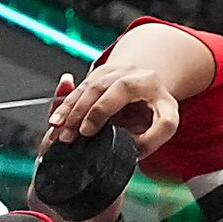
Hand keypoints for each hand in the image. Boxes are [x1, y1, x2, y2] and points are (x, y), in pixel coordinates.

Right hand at [41, 24, 215, 159]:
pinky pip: (78, 89)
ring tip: (58, 130)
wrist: (152, 84)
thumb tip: (133, 150)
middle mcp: (128, 72)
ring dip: (69, 110)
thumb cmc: (157, 109)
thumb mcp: (166, 122)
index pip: (122, 90)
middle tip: (73, 135)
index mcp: (146, 82)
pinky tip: (56, 121)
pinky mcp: (97, 75)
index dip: (102, 109)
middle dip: (81, 111)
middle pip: (98, 87)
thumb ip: (154, 137)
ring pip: (85, 87)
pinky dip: (64, 105)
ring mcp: (111, 71)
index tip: (89, 131)